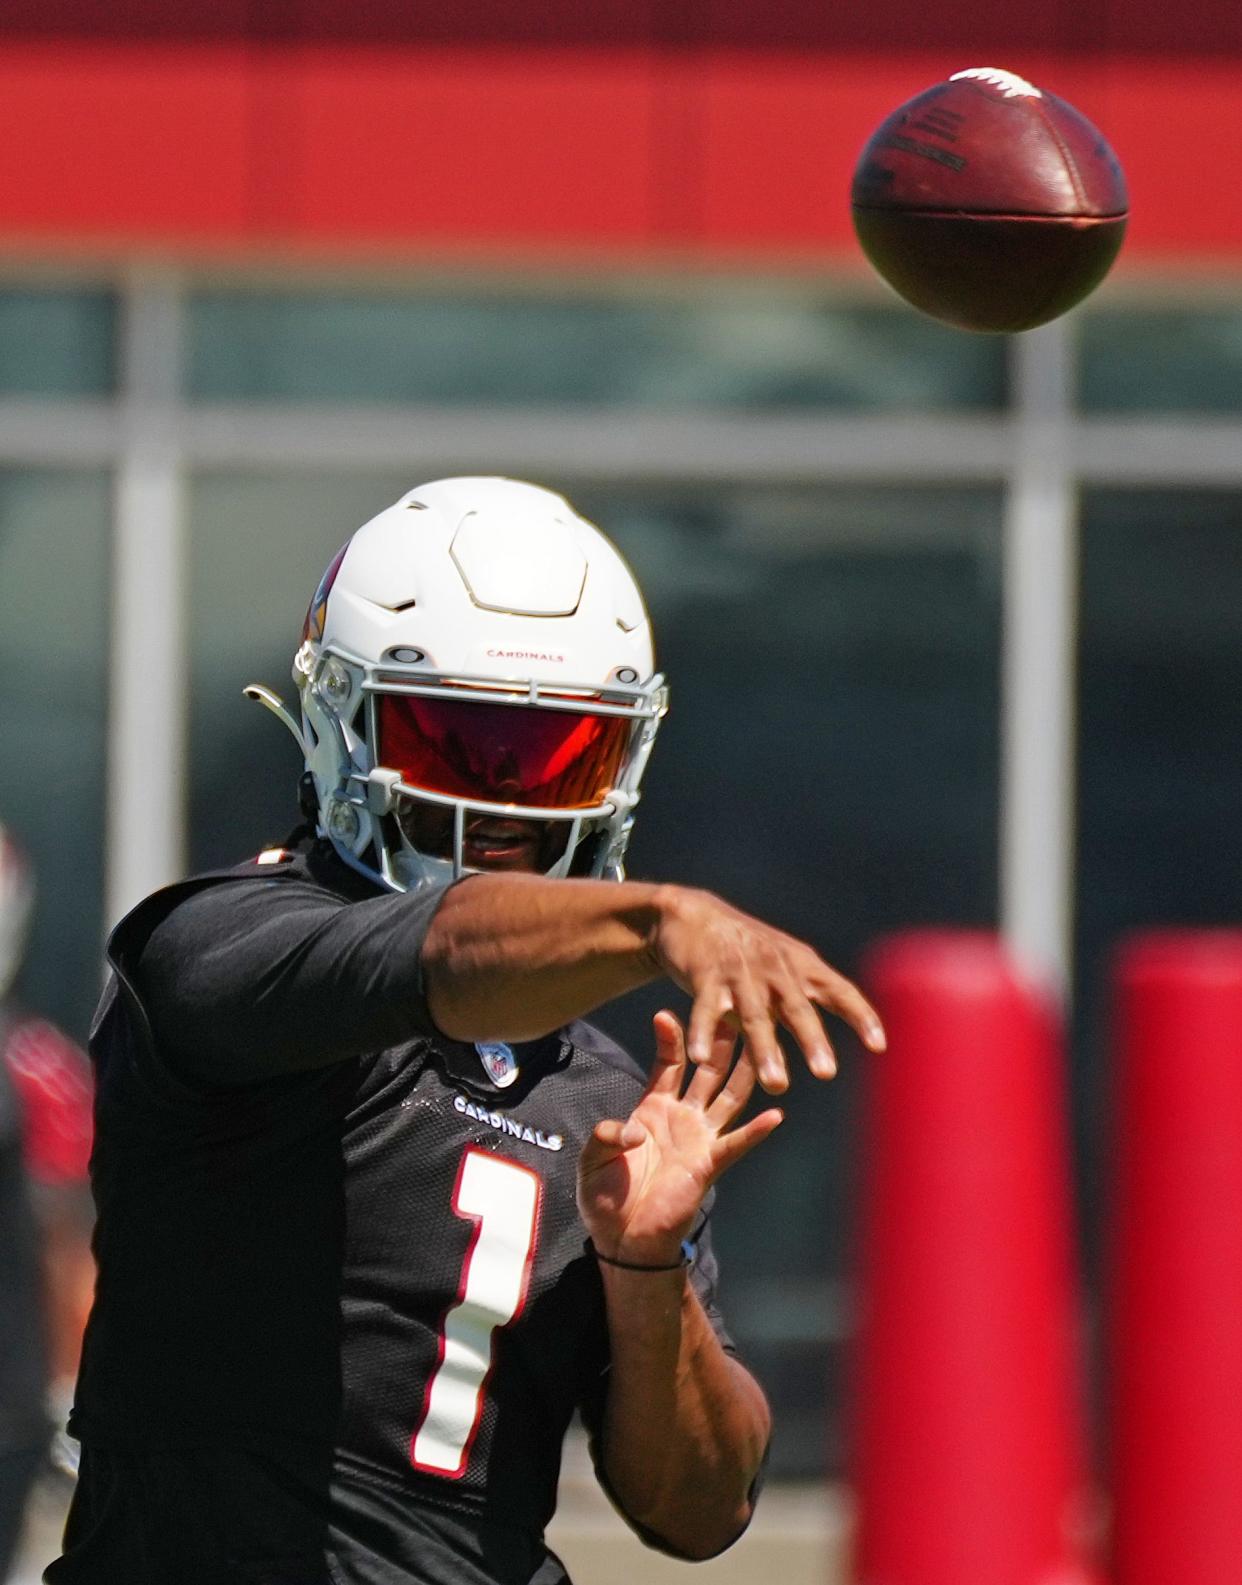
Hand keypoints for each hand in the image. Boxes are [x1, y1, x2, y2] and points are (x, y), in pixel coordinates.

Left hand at [577, 1011, 783, 1266]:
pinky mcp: (708, 1165)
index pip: (669, 1063)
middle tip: (735, 1007)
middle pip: (708, 1069)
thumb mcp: (593, 1156)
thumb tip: (633, 1130)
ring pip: (729, 1096)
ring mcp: (699, 1139)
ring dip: (745, 1071)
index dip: (670, 1038)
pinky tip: (775, 1114)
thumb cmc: (607, 1197)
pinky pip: (736, 1144)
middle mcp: (682, 1117)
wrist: (622, 1239)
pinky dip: (756, 1130)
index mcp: (653, 1108)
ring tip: (765, 1044)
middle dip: (721, 1040)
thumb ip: (607, 1134)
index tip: (665, 1012)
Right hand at [650, 887, 885, 1092]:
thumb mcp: (780, 974)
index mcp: (800, 967)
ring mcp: (740, 970)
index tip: (879, 1045)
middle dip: (812, 1038)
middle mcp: (775, 967)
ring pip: (754, 1013)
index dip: (860, 1015)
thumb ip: (799, 1011)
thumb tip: (825, 1063)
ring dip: (765, 1048)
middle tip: (826, 1072)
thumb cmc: (746, 955)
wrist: (695, 916)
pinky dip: (703, 1031)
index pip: (839, 991)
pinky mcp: (705, 974)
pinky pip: (706, 1007)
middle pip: (797, 1006)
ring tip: (776, 1084)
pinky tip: (701, 1057)